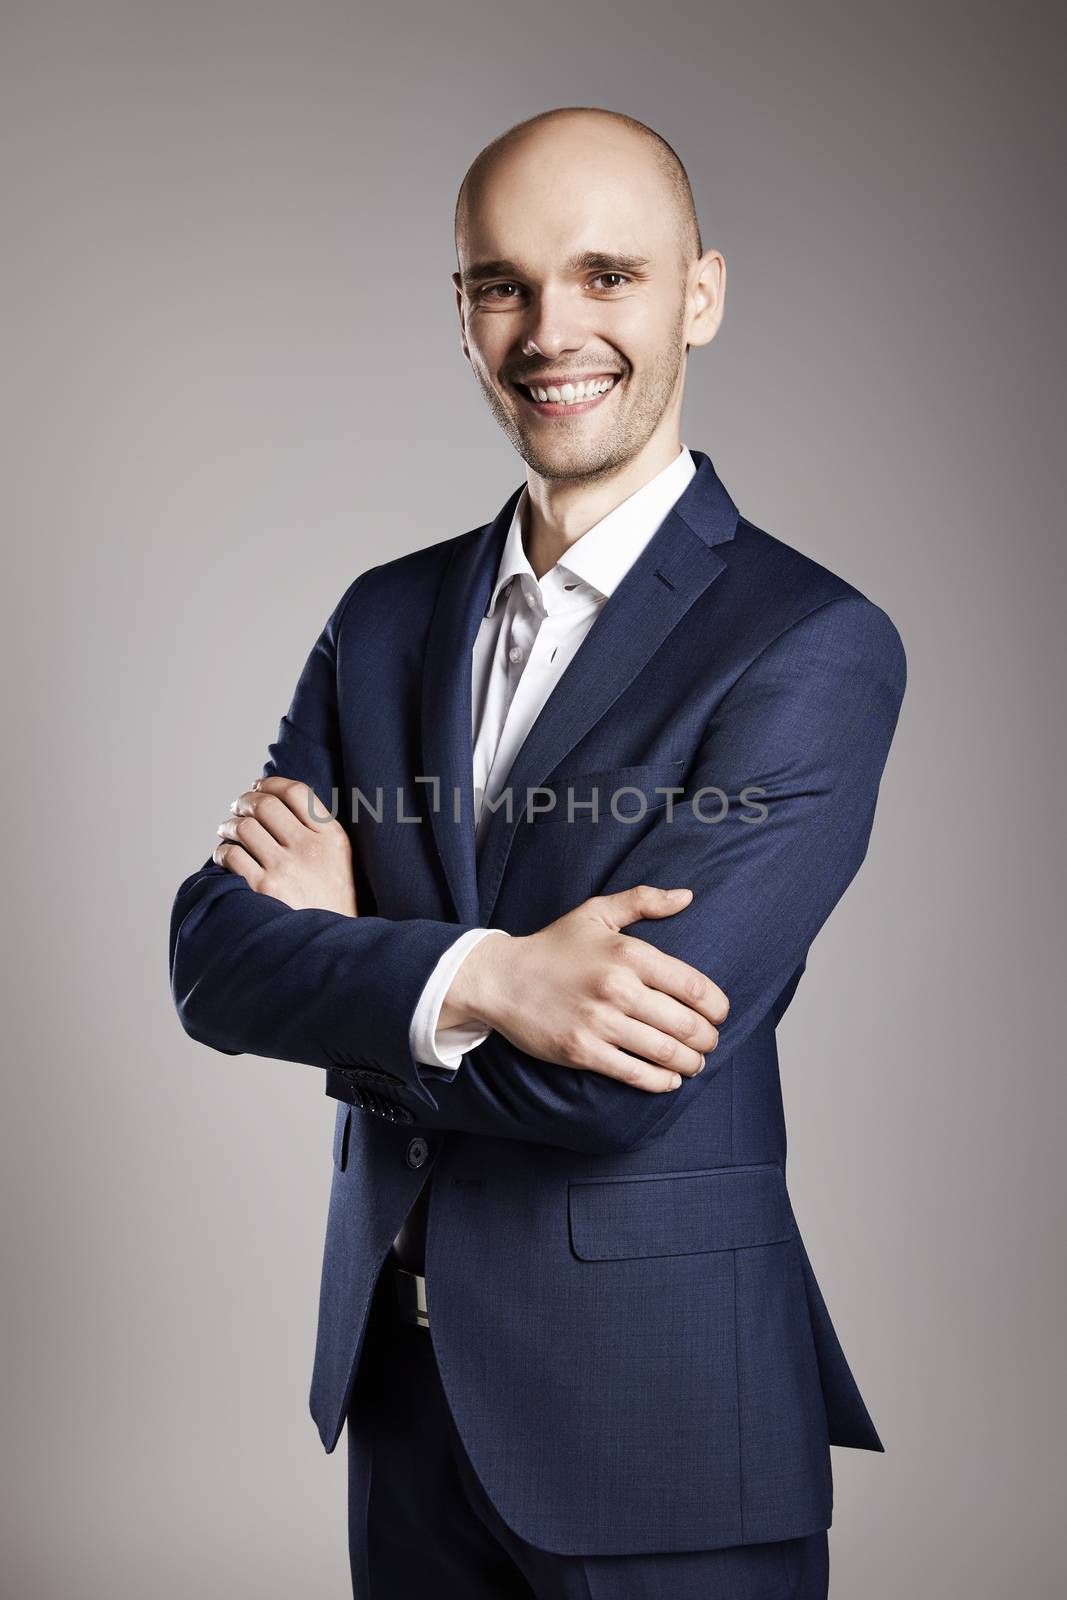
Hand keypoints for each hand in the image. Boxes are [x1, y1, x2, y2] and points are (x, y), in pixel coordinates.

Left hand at [213, 776, 357, 916]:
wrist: (331, 949)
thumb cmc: (331, 904)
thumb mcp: (341, 862)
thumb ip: (318, 832)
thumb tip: (276, 800)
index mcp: (332, 838)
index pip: (297, 792)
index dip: (271, 783)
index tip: (259, 785)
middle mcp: (310, 849)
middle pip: (266, 804)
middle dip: (245, 801)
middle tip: (238, 808)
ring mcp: (286, 869)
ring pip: (244, 827)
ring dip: (229, 825)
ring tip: (228, 831)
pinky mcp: (263, 889)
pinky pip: (231, 854)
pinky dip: (223, 851)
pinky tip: (226, 856)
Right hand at [443, 885, 728, 1092]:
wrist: (500, 978)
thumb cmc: (553, 946)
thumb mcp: (596, 912)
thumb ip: (643, 901)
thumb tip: (687, 896)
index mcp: (628, 953)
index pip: (693, 986)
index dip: (717, 1006)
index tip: (720, 1014)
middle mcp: (617, 988)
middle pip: (685, 1024)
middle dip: (707, 1039)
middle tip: (710, 1042)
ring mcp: (599, 1022)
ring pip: (664, 1052)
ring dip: (690, 1062)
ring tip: (695, 1063)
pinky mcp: (582, 1050)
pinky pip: (634, 1073)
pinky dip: (660, 1081)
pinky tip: (670, 1080)